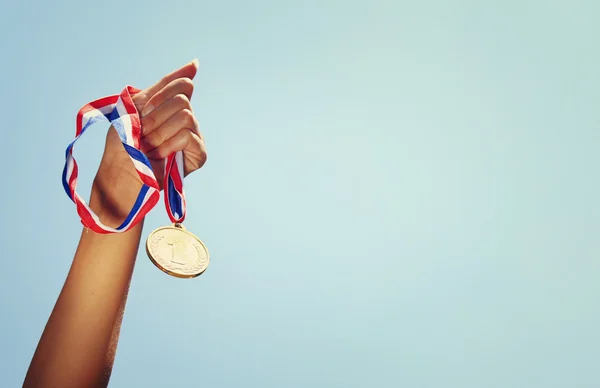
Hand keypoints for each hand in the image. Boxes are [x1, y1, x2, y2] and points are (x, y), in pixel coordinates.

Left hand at [92, 60, 206, 224]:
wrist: (120, 173)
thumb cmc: (124, 143)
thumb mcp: (137, 106)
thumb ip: (162, 87)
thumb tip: (195, 63)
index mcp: (173, 106)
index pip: (182, 83)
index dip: (161, 94)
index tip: (144, 109)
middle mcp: (188, 119)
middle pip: (182, 98)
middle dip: (156, 115)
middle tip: (142, 133)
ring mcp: (195, 136)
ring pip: (185, 115)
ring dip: (160, 131)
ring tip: (149, 146)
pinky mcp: (199, 154)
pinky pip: (188, 135)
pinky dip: (168, 143)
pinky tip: (159, 155)